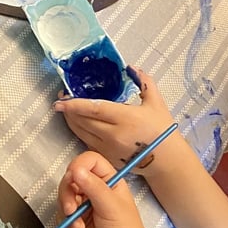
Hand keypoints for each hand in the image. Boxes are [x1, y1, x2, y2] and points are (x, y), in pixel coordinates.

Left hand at [54, 68, 174, 176]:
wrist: (166, 160)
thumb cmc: (162, 130)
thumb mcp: (156, 102)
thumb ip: (144, 82)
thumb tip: (131, 67)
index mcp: (126, 118)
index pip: (93, 109)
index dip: (75, 104)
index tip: (61, 99)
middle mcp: (114, 134)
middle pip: (83, 121)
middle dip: (69, 111)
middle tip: (62, 100)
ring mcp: (108, 148)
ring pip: (81, 133)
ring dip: (71, 121)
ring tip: (66, 110)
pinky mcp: (107, 157)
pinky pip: (87, 142)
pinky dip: (79, 132)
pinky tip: (77, 123)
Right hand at [58, 151, 146, 227]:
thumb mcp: (112, 207)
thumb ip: (94, 187)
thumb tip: (75, 170)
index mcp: (108, 180)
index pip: (89, 161)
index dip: (78, 166)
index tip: (73, 179)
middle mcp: (93, 189)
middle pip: (70, 178)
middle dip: (67, 195)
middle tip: (72, 210)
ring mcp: (83, 204)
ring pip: (63, 198)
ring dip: (68, 215)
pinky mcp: (75, 220)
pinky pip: (61, 217)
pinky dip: (67, 227)